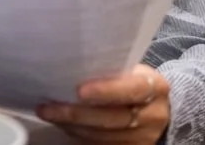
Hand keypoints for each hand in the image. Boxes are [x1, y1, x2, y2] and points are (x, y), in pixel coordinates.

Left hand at [36, 65, 169, 142]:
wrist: (155, 108)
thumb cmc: (135, 81)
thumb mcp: (132, 70)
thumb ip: (111, 71)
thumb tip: (71, 67)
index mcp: (156, 88)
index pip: (132, 90)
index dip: (106, 91)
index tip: (79, 90)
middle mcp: (153, 116)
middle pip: (113, 119)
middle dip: (77, 114)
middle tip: (48, 107)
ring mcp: (143, 138)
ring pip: (103, 137)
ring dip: (72, 126)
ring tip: (49, 113)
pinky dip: (78, 135)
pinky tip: (62, 124)